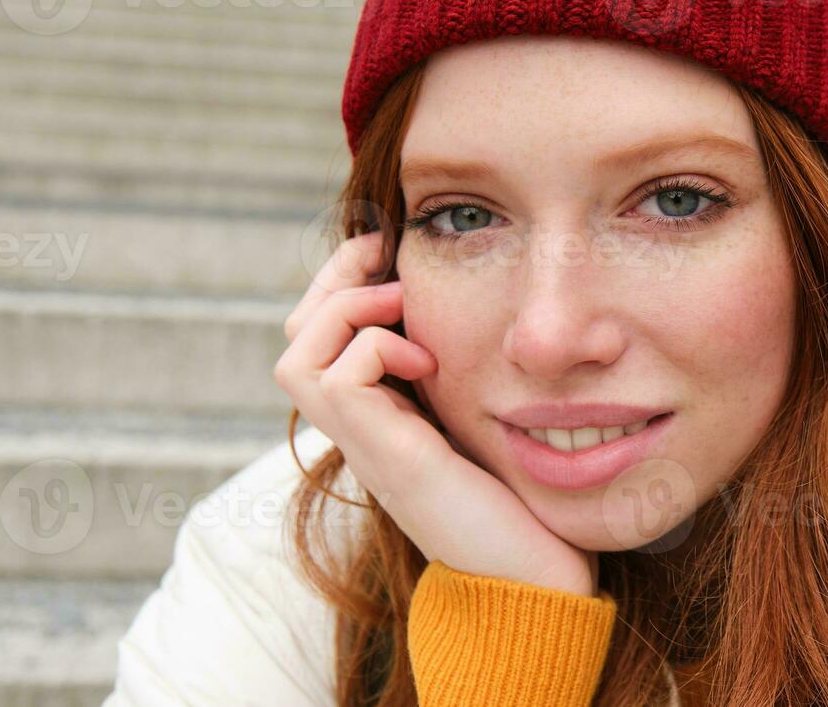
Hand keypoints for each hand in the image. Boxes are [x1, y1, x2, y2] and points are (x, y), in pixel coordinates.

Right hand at [276, 231, 598, 595]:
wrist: (532, 574)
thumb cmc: (522, 499)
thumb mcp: (479, 413)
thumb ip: (458, 373)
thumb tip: (463, 306)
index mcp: (377, 413)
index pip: (319, 334)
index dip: (345, 282)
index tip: (395, 253)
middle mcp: (358, 429)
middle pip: (295, 334)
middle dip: (337, 278)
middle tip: (389, 260)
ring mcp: (365, 444)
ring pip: (296, 353)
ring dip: (347, 309)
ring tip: (403, 308)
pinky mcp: (385, 455)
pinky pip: (339, 376)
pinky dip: (376, 347)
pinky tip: (426, 360)